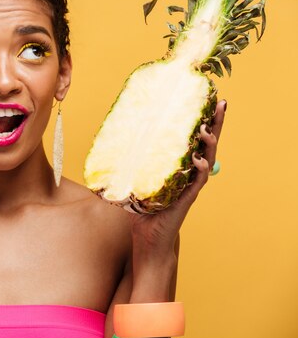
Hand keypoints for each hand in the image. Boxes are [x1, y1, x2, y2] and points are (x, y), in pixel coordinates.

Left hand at [129, 99, 226, 255]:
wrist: (148, 238)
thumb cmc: (142, 208)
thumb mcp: (137, 178)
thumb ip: (133, 160)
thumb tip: (115, 138)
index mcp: (181, 166)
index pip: (195, 138)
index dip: (203, 120)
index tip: (210, 99)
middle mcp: (190, 173)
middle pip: (208, 144)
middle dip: (215, 124)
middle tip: (221, 103)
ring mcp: (191, 185)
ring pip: (207, 160)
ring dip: (209, 144)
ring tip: (207, 130)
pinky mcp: (187, 199)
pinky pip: (198, 182)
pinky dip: (201, 170)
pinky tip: (200, 159)